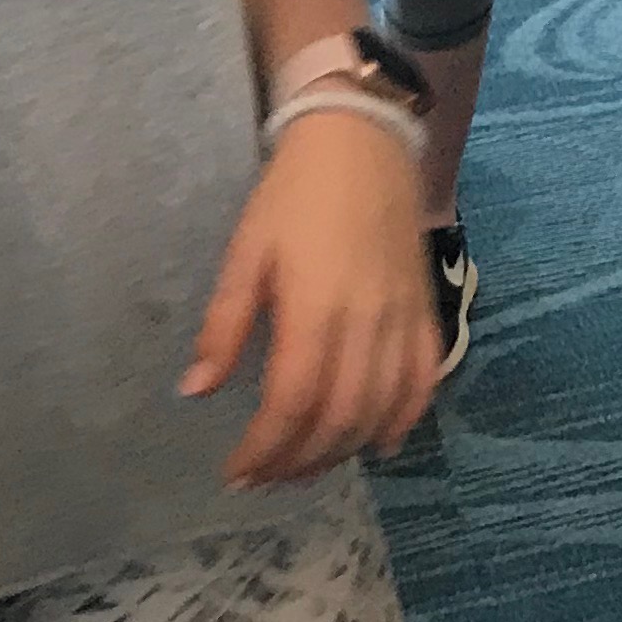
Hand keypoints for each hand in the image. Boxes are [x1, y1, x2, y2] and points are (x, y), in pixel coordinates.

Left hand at [185, 116, 444, 487]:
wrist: (364, 144)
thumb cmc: (293, 196)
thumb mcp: (245, 254)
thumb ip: (224, 327)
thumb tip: (196, 391)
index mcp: (316, 310)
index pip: (292, 403)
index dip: (264, 449)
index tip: (237, 472)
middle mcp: (367, 324)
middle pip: (339, 418)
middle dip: (299, 461)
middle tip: (267, 478)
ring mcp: (403, 320)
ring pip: (381, 409)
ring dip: (344, 449)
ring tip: (308, 466)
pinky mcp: (425, 311)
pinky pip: (423, 381)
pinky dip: (404, 420)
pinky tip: (379, 443)